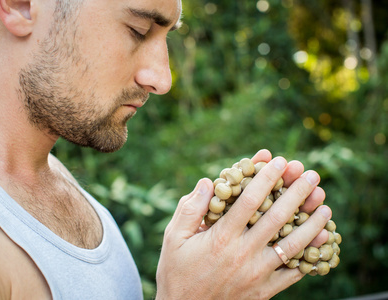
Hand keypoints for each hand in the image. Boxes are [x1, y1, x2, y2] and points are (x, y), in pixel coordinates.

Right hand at [156, 149, 330, 299]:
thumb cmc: (177, 272)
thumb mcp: (174, 238)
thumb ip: (190, 209)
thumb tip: (206, 182)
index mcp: (221, 237)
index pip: (249, 200)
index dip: (266, 177)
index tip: (279, 161)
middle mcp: (243, 254)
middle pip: (277, 217)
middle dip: (297, 192)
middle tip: (311, 175)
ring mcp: (257, 273)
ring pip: (293, 244)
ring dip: (312, 222)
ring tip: (324, 205)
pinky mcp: (265, 290)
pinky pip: (294, 273)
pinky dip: (310, 256)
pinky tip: (321, 241)